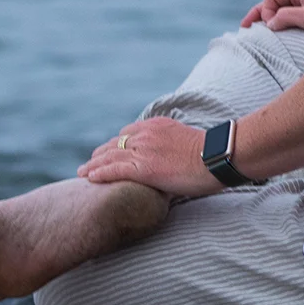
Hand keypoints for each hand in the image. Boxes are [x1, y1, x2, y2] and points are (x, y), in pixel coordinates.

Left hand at [78, 117, 222, 197]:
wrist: (220, 156)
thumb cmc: (214, 154)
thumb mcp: (189, 141)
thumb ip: (175, 145)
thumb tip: (175, 158)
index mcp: (157, 125)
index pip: (128, 133)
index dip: (115, 145)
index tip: (108, 153)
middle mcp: (146, 134)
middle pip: (115, 144)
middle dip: (100, 154)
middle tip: (89, 164)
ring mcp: (144, 150)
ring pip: (110, 157)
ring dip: (93, 165)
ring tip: (82, 173)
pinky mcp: (144, 168)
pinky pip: (114, 170)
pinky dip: (100, 173)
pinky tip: (90, 178)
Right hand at [241, 0, 303, 40]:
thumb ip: (286, 17)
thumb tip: (269, 23)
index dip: (265, 10)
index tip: (269, 27)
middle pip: (276, 1)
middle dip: (262, 15)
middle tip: (246, 31)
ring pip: (286, 10)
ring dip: (274, 21)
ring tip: (262, 36)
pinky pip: (297, 17)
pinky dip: (287, 25)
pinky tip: (284, 37)